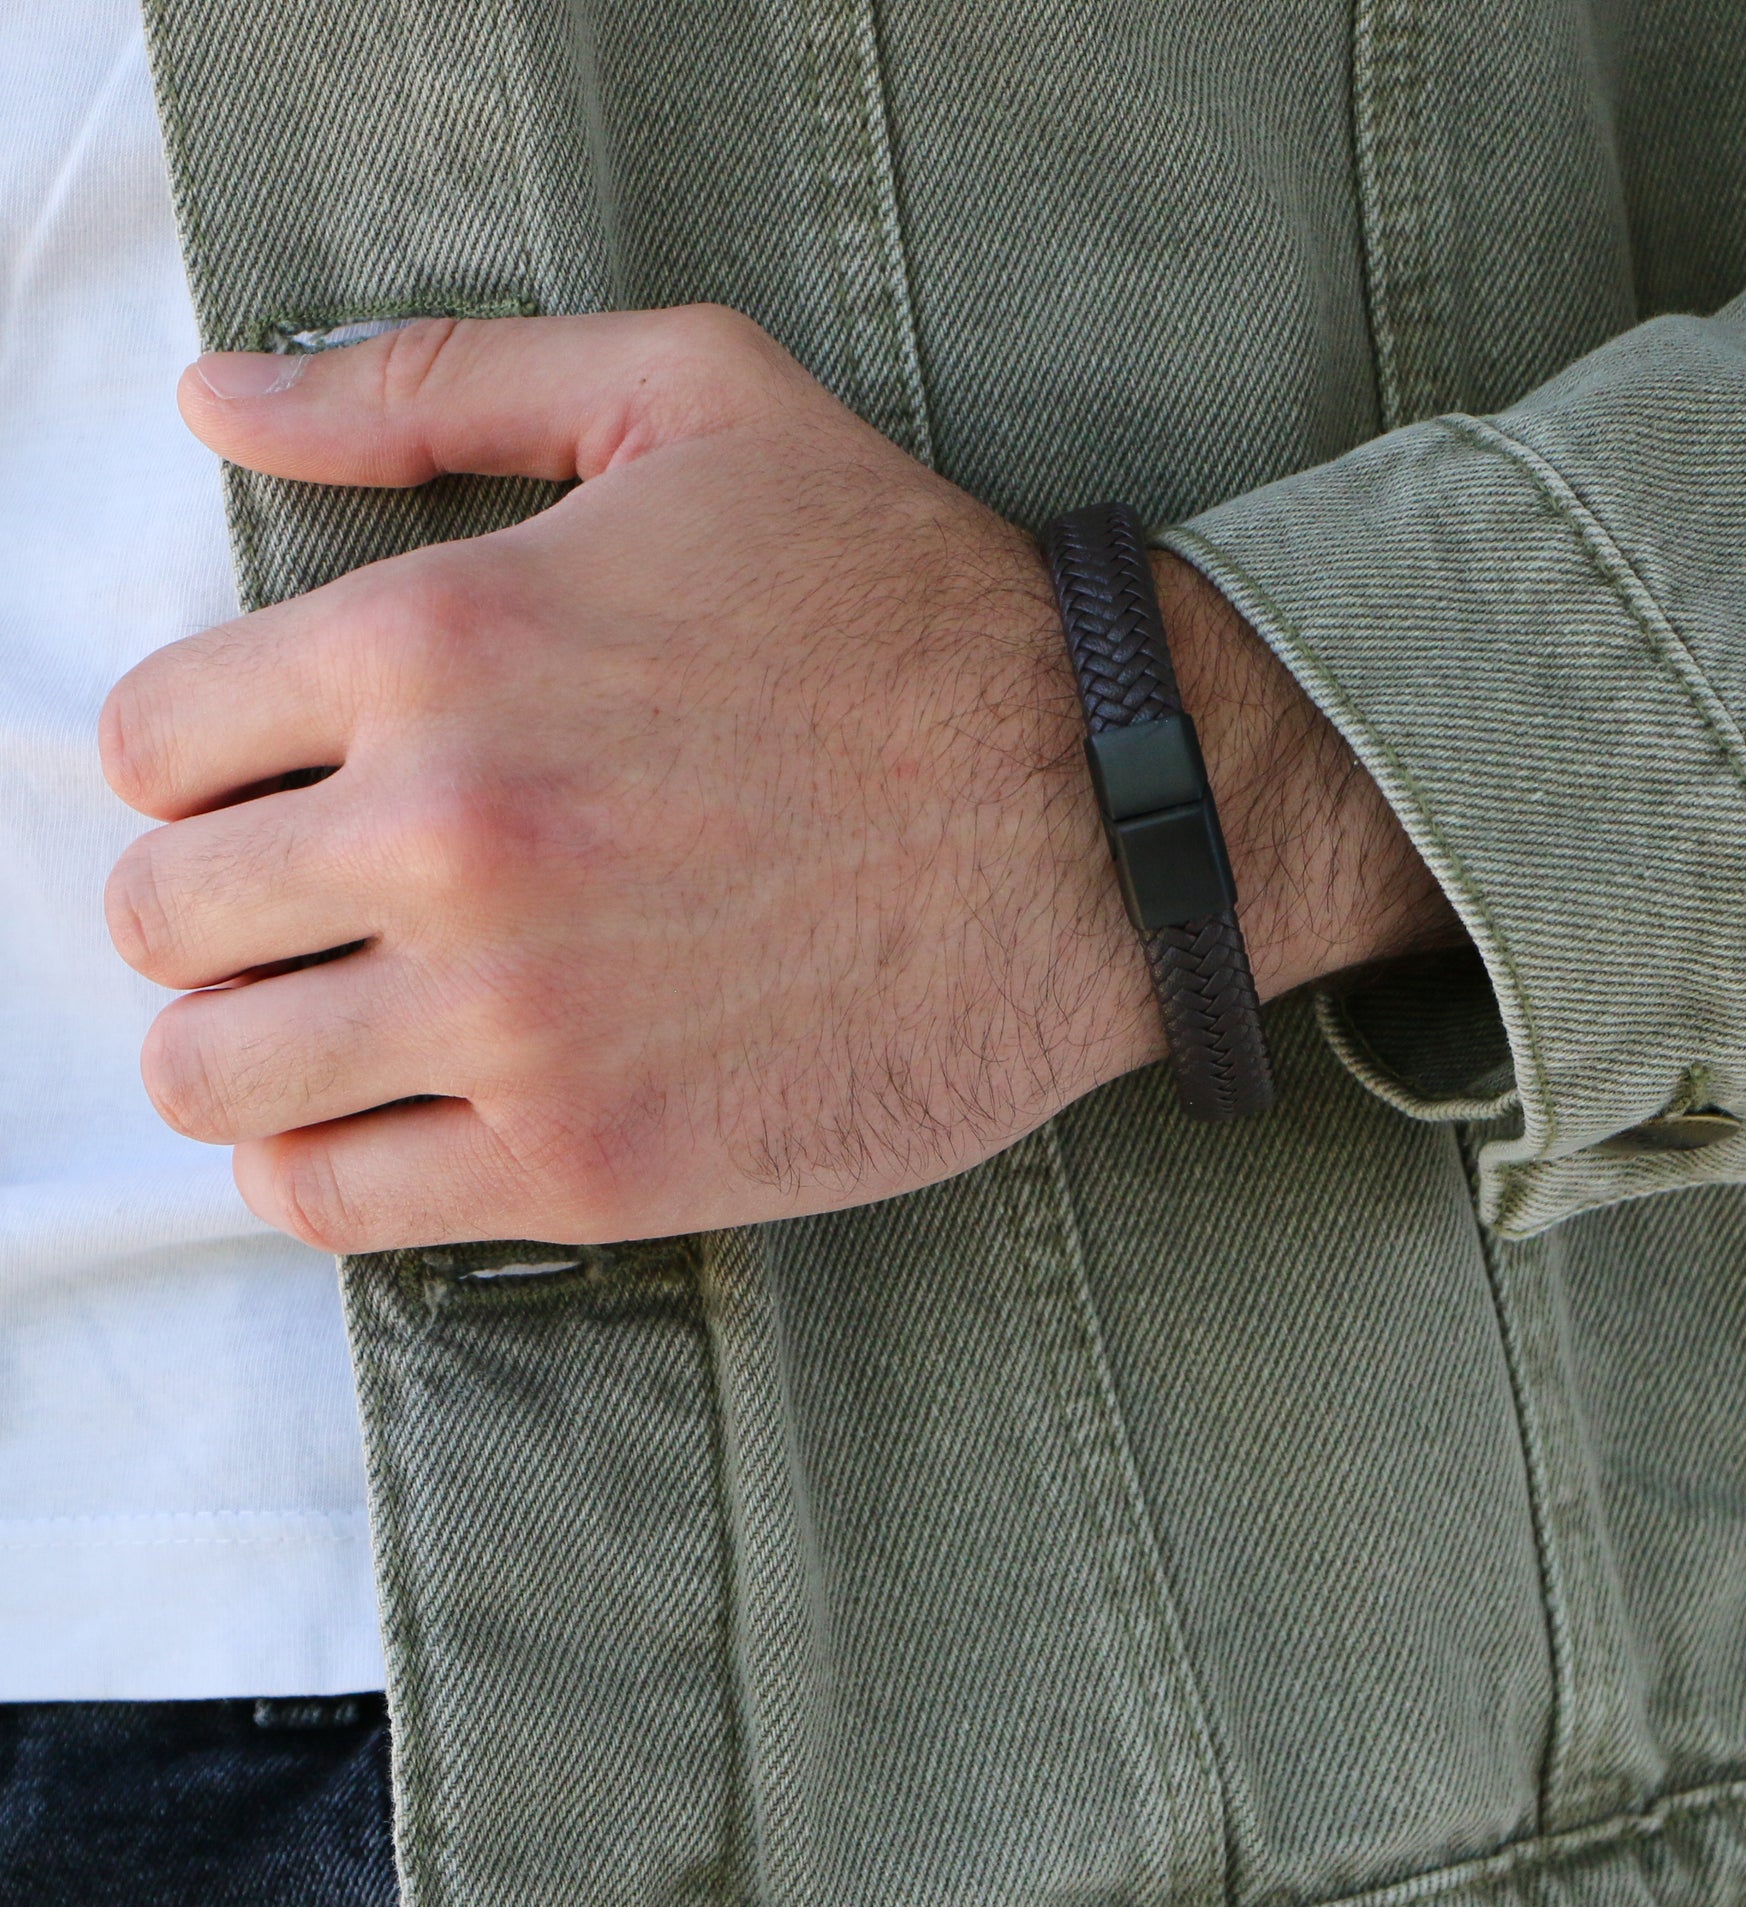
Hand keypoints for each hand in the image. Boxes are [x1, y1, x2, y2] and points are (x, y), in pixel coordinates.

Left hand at [101, 309, 1449, 1250]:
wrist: (1111, 813)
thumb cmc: (912, 607)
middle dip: (223, 908)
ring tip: (347, 1019)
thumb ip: (438, 382)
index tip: (286, 786)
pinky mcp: (595, 1162)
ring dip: (254, 1048)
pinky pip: (334, 1205)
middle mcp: (449, 837)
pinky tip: (404, 1115)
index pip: (154, 744)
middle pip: (166, 919)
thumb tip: (218, 394)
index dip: (207, 765)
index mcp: (438, 641)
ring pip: (216, 1080)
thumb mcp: (694, 404)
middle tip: (321, 907)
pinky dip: (328, 1167)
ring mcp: (518, 1021)